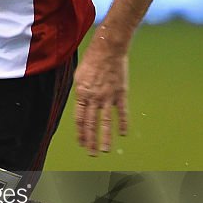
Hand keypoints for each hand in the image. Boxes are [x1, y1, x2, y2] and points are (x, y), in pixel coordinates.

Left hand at [73, 37, 128, 154]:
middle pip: (91, 123)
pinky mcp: (121, 93)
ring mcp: (108, 96)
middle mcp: (94, 98)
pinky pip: (122, 112)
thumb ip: (81, 92)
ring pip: (105, 121)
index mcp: (82, 94)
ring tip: (104, 150)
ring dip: (105, 137)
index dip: (80, 132)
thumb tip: (81, 105)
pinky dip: (123, 123)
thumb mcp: (79, 76)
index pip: (80, 119)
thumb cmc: (92, 60)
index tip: (82, 143)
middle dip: (91, 140)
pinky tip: (123, 133)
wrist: (108, 48)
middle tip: (92, 153)